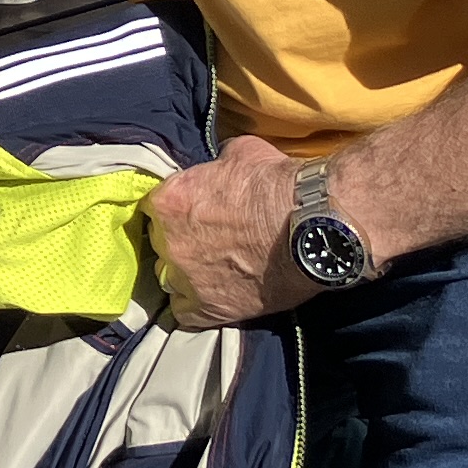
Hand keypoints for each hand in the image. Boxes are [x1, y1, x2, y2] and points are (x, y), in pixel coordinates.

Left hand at [146, 137, 302, 329]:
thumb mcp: (241, 153)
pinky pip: (186, 314)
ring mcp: (186, 279)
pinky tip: (214, 298)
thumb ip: (217, 163)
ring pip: (169, 279)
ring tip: (215, 270)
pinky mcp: (208, 309)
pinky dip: (197, 307)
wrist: (311, 224)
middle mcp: (169, 242)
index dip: (176, 210)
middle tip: (211, 239)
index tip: (194, 211)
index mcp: (169, 201)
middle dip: (181, 241)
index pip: (156, 207)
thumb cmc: (277, 184)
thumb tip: (220, 166)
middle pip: (162, 244)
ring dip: (187, 274)